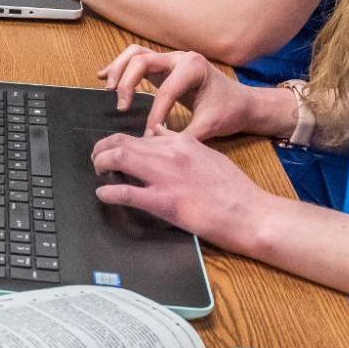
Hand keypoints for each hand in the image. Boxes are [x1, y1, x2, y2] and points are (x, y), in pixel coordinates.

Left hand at [90, 125, 275, 250]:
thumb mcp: (208, 155)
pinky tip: (102, 194)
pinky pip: (126, 193)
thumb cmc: (234, 188)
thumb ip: (182, 144)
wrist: (250, 212)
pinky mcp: (165, 202)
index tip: (114, 150)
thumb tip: (160, 134)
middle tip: (97, 160)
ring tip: (98, 172)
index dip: (120, 142)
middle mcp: (170, 154)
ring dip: (101, 164)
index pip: (140, 135)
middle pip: (122, 142)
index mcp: (182, 142)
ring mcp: (166, 177)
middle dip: (102, 150)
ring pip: (119, 158)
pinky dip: (108, 192)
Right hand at [97, 45, 282, 141]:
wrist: (241, 102)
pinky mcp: (163, 67)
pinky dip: (120, 67)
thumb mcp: (211, 125)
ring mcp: (170, 59)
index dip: (155, 113)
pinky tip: (105, 77)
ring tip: (109, 89)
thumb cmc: (229, 111)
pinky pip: (136, 59)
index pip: (165, 89)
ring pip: (135, 54)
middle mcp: (180, 58)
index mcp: (194, 67)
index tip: (150, 133)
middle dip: (128, 83)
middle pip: (142, 60)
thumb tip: (161, 147)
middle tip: (122, 108)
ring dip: (119, 70)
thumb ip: (186, 136)